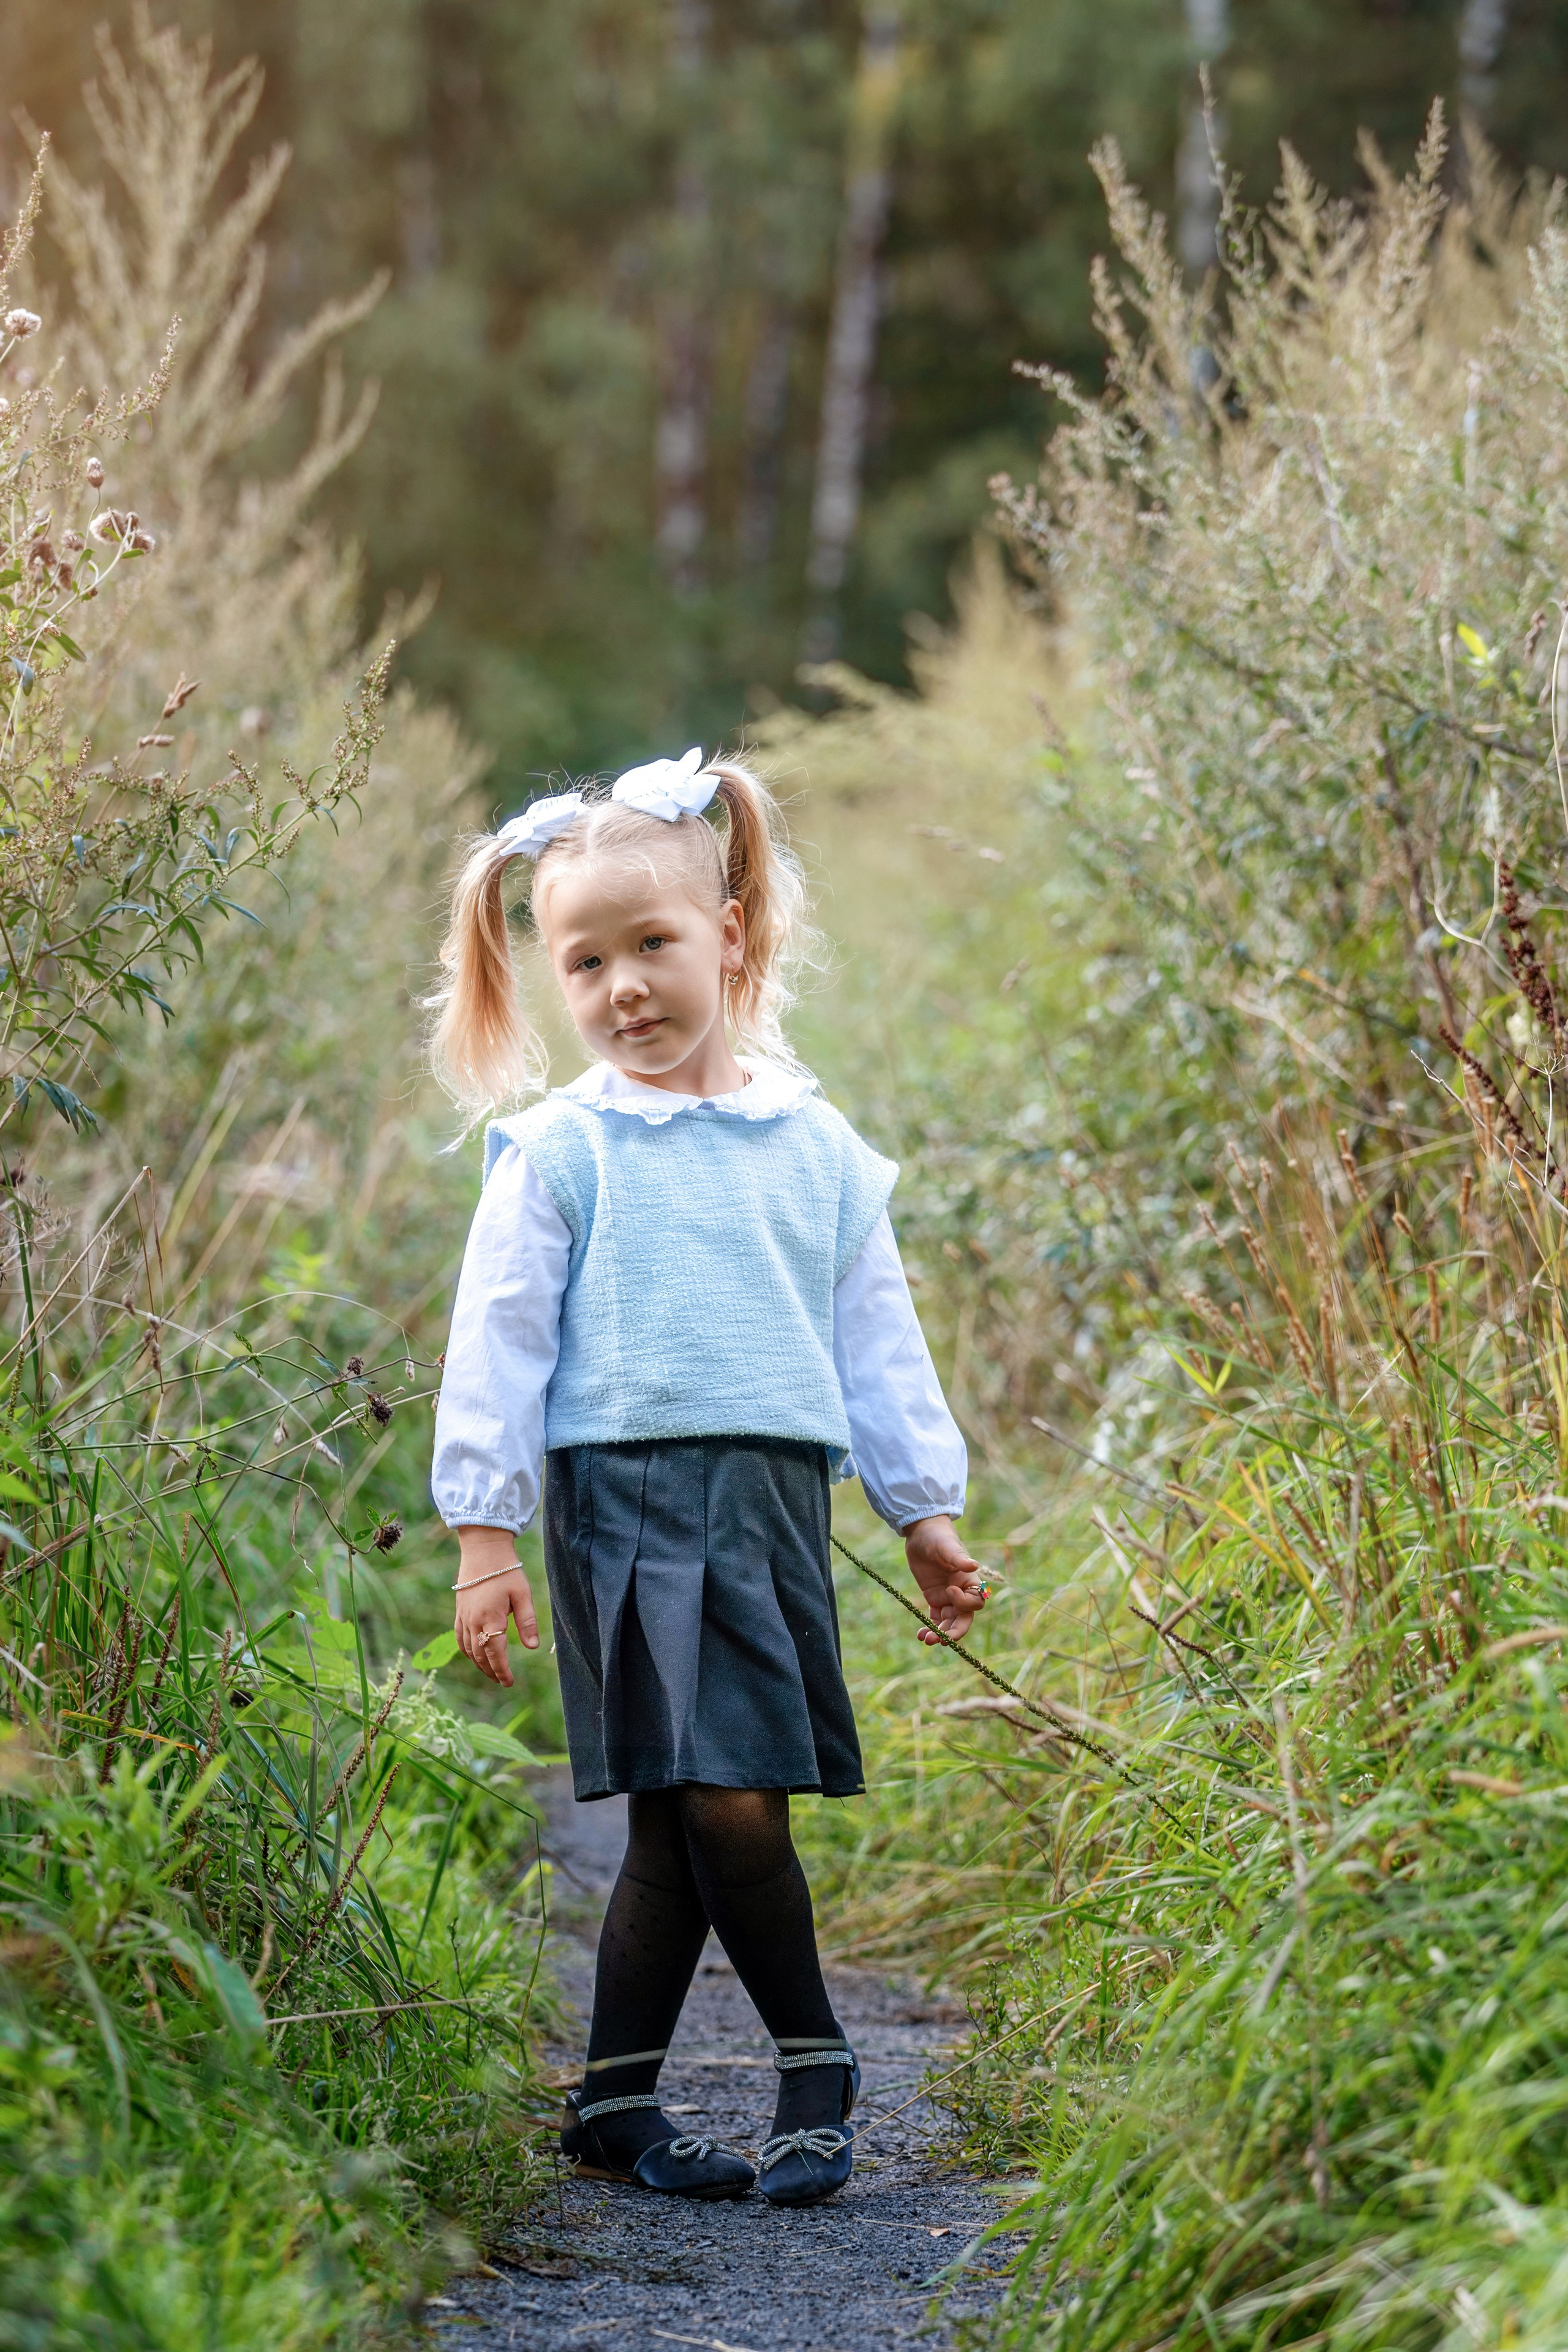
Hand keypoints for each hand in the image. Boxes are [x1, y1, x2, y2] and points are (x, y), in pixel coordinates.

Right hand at [453, 1525, 538, 1686]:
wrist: (483, 1549)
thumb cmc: (506, 1570)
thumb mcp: (522, 1594)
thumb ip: (527, 1621)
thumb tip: (533, 1647)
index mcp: (491, 1618)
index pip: (495, 1653)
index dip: (501, 1670)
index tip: (509, 1682)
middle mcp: (473, 1621)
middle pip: (480, 1655)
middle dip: (491, 1670)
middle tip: (502, 1681)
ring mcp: (463, 1616)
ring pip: (468, 1649)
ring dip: (479, 1663)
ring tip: (491, 1672)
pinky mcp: (459, 1610)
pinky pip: (459, 1637)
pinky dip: (466, 1650)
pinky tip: (474, 1654)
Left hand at [903, 1514, 989, 1645]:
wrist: (921, 1532)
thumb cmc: (938, 1536)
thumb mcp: (946, 1546)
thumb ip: (958, 1558)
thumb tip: (975, 1566)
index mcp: (969, 1581)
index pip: (975, 1602)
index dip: (964, 1602)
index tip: (949, 1590)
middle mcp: (961, 1592)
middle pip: (963, 1619)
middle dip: (954, 1631)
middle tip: (940, 1640)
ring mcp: (947, 1597)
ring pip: (948, 1622)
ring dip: (939, 1633)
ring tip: (926, 1639)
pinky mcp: (934, 1598)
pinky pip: (935, 1618)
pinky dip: (930, 1628)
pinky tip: (920, 1635)